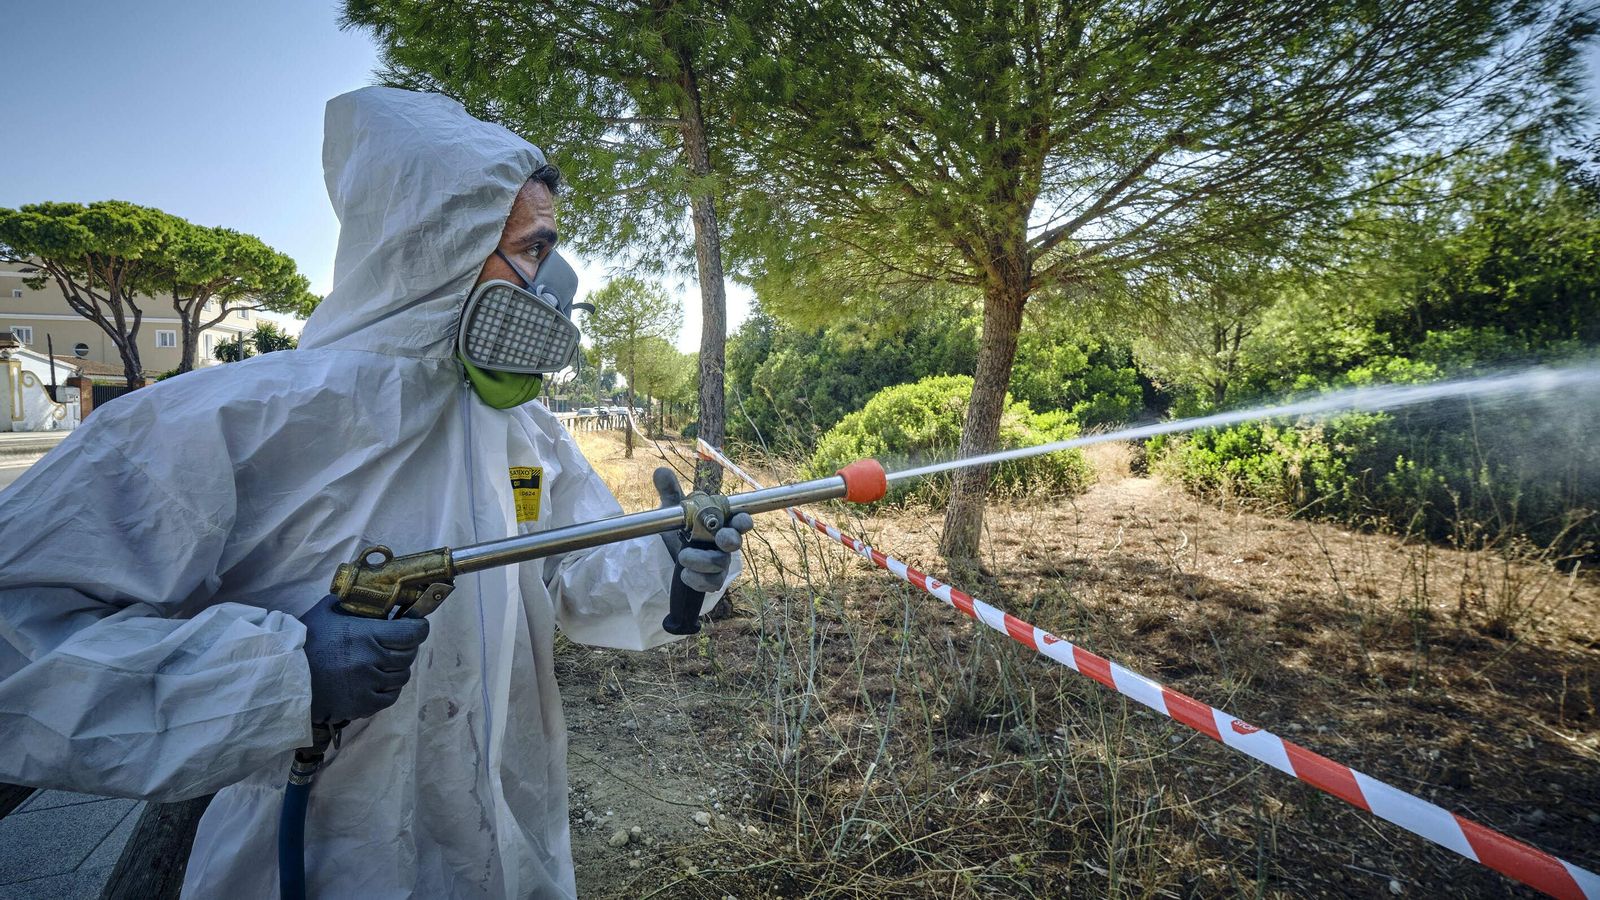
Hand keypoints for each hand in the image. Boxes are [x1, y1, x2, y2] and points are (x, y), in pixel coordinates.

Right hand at [298, 594, 430, 723]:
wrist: (282, 675)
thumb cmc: (304, 639)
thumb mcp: (329, 610)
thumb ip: (355, 602)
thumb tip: (379, 595)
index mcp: (366, 634)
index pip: (413, 633)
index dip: (419, 628)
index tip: (418, 625)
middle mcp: (371, 659)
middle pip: (409, 654)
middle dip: (406, 647)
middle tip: (397, 643)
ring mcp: (367, 684)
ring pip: (401, 676)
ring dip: (396, 668)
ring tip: (382, 662)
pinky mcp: (361, 705)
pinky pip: (390, 697)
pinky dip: (388, 689)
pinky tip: (376, 681)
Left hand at [653, 467, 754, 592]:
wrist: (667, 559)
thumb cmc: (680, 530)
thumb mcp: (672, 512)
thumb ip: (670, 493)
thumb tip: (661, 473)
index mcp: (720, 523)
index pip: (740, 520)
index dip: (743, 520)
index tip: (739, 520)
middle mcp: (724, 542)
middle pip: (736, 542)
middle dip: (730, 539)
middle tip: (720, 538)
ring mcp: (720, 562)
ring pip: (721, 563)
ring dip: (702, 560)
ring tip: (683, 556)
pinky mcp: (712, 580)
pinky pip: (712, 583)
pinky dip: (697, 579)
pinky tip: (685, 574)